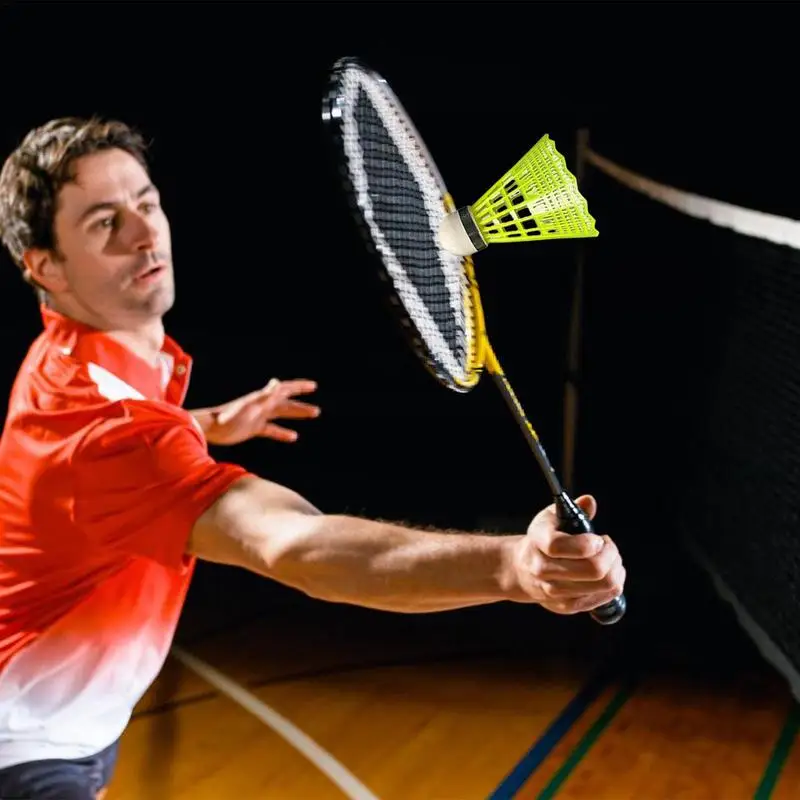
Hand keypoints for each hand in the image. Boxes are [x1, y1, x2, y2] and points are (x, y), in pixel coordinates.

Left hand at [198, 378, 320, 445]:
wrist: (210, 429)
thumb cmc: (228, 418)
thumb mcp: (248, 407)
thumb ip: (263, 396)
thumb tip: (277, 383)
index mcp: (263, 398)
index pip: (285, 390)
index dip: (299, 387)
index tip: (313, 386)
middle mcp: (262, 406)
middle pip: (286, 403)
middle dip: (301, 404)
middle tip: (316, 410)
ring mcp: (258, 417)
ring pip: (281, 414)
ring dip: (296, 415)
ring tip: (311, 415)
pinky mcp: (253, 428)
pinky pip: (272, 429)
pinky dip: (282, 432)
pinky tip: (293, 437)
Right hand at [513, 495, 624, 614]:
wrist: (522, 570)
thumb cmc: (543, 540)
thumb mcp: (551, 518)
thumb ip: (573, 509)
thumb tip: (589, 501)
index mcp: (538, 542)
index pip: (561, 546)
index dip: (588, 543)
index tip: (598, 538)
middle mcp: (542, 569)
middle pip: (593, 569)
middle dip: (611, 555)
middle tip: (608, 547)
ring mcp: (553, 591)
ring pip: (603, 585)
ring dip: (616, 569)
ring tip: (611, 559)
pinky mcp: (565, 606)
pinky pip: (603, 598)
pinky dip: (613, 584)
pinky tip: (608, 573)